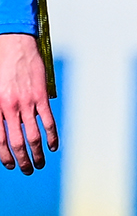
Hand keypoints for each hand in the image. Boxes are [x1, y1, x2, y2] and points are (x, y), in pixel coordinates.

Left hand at [0, 33, 54, 174]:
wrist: (13, 45)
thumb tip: (2, 131)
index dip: (4, 155)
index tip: (11, 165)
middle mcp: (9, 107)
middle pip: (17, 141)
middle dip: (22, 159)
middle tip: (27, 170)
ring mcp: (26, 102)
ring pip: (33, 135)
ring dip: (37, 153)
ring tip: (40, 164)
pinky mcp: (41, 96)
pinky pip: (48, 121)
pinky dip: (52, 136)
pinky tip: (54, 146)